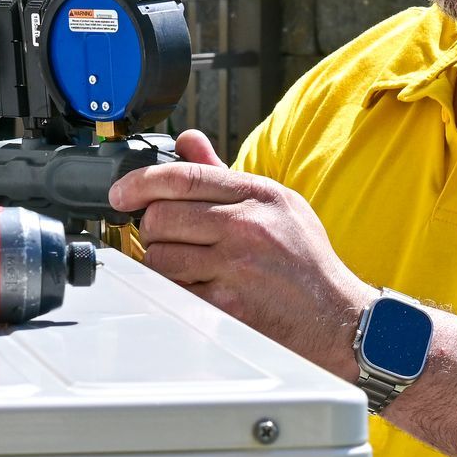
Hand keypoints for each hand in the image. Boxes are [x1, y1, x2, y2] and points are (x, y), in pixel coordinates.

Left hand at [109, 130, 375, 377]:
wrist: (335, 316)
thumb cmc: (305, 261)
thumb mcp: (276, 204)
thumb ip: (224, 174)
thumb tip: (187, 141)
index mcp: (258, 195)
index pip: (183, 177)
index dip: (140, 182)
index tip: (121, 193)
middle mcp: (247, 227)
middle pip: (162, 216)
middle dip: (152, 227)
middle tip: (165, 236)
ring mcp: (235, 268)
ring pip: (160, 257)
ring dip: (160, 261)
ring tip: (184, 264)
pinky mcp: (226, 307)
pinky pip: (173, 291)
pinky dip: (173, 290)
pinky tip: (193, 287)